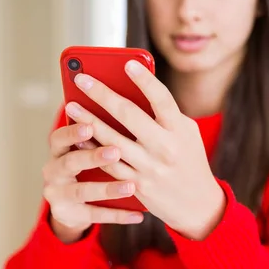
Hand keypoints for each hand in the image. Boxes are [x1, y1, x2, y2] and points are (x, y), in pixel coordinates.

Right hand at [41, 123, 143, 243]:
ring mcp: (58, 195)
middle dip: (92, 158)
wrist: (69, 204)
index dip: (72, 132)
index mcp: (57, 151)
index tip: (90, 126)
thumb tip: (128, 111)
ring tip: (130, 186)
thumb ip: (99, 135)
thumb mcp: (84, 150)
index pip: (59, 138)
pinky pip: (95, 215)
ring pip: (82, 192)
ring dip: (107, 189)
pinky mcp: (69, 215)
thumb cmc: (85, 165)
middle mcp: (53, 171)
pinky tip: (138, 215)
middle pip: (69, 163)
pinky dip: (117, 215)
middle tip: (116, 152)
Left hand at [65, 60, 225, 240]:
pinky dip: (92, 149)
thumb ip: (164, 114)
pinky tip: (78, 137)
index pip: (162, 100)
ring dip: (88, 121)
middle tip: (82, 79)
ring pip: (112, 141)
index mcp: (179, 130)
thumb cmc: (189, 158)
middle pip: (129, 116)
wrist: (197, 204)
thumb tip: (133, 92)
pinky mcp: (136, 185)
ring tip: (71, 106)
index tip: (127, 64)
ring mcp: (149, 168)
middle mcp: (165, 148)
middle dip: (102, 94)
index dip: (145, 81)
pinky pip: (109, 164)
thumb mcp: (187, 133)